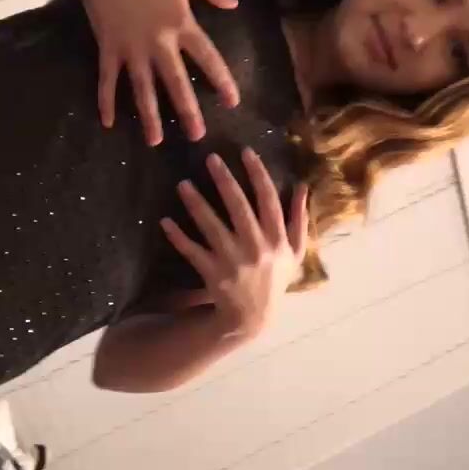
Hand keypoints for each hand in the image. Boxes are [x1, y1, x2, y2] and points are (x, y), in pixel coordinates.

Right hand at [68, 0, 239, 145]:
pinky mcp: (108, 49)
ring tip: (155, 141)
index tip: (232, 102)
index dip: (221, 80)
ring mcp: (131, 49)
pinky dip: (106, 101)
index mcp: (181, 23)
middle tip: (197, 136)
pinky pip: (107, 80)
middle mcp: (158, 42)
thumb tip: (235, 5)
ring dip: (149, 116)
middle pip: (176, 82)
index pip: (207, 57)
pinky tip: (108, 123)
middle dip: (187, 111)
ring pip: (142, 89)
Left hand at [160, 149, 308, 340]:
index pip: (269, 200)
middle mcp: (257, 249)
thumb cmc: (275, 279)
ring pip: (212, 227)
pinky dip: (179, 237)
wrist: (253, 318)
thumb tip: (302, 185)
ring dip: (196, 204)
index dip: (258, 174)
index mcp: (278, 240)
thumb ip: (298, 219)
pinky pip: (193, 252)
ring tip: (182, 184)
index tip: (245, 152)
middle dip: (225, 181)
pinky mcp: (213, 274)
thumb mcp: (295, 252)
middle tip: (210, 158)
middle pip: (239, 208)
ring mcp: (233, 262)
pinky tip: (165, 221)